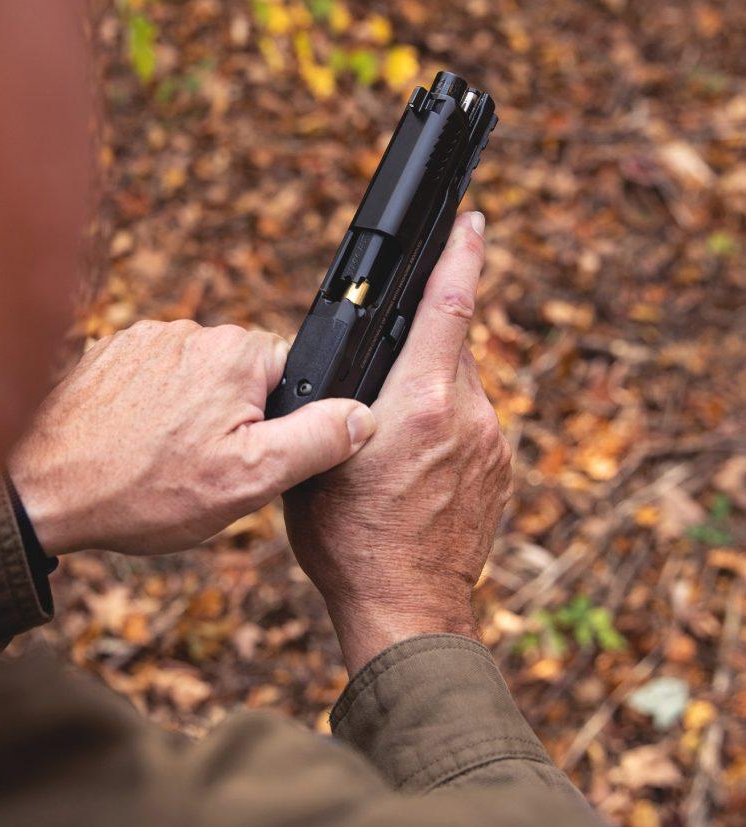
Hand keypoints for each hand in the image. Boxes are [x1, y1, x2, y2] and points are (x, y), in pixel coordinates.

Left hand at [8, 320, 375, 555]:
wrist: (41, 492)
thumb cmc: (144, 490)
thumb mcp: (250, 479)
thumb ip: (316, 440)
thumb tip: (361, 415)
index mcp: (236, 353)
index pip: (292, 372)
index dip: (278, 422)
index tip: (248, 454)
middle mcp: (190, 330)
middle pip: (244, 375)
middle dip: (235, 419)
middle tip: (203, 466)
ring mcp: (144, 338)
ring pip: (198, 378)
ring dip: (191, 413)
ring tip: (160, 459)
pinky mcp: (110, 353)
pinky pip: (155, 378)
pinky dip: (152, 409)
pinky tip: (132, 444)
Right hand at [284, 212, 510, 674]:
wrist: (405, 605)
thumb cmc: (350, 538)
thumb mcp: (325, 459)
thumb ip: (343, 404)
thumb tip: (351, 367)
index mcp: (420, 403)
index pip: (449, 307)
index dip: (462, 255)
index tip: (471, 221)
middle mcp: (467, 415)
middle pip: (451, 346)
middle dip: (422, 344)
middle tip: (389, 378)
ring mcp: (491, 443)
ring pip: (462, 387)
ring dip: (432, 392)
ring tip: (397, 441)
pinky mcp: (502, 468)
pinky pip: (474, 423)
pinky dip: (448, 426)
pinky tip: (420, 466)